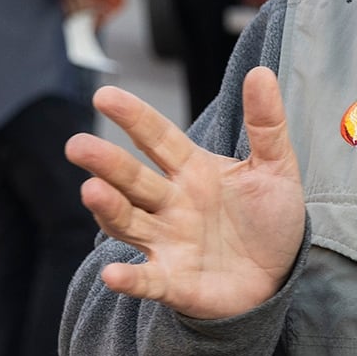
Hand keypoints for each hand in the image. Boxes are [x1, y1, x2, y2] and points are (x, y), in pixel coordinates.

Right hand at [67, 68, 306, 319]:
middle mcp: (171, 204)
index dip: (134, 118)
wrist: (278, 276)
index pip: (158, 138)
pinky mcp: (174, 283)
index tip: (105, 95)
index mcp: (192, 170)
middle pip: (133, 179)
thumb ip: (266, 124)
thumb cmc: (269, 219)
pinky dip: (129, 279)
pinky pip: (147, 280)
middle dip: (106, 163)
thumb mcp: (275, 168)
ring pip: (129, 222)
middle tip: (77, 145)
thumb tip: (262, 72)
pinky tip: (113, 274)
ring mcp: (167, 243)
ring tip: (91, 190)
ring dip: (109, 209)